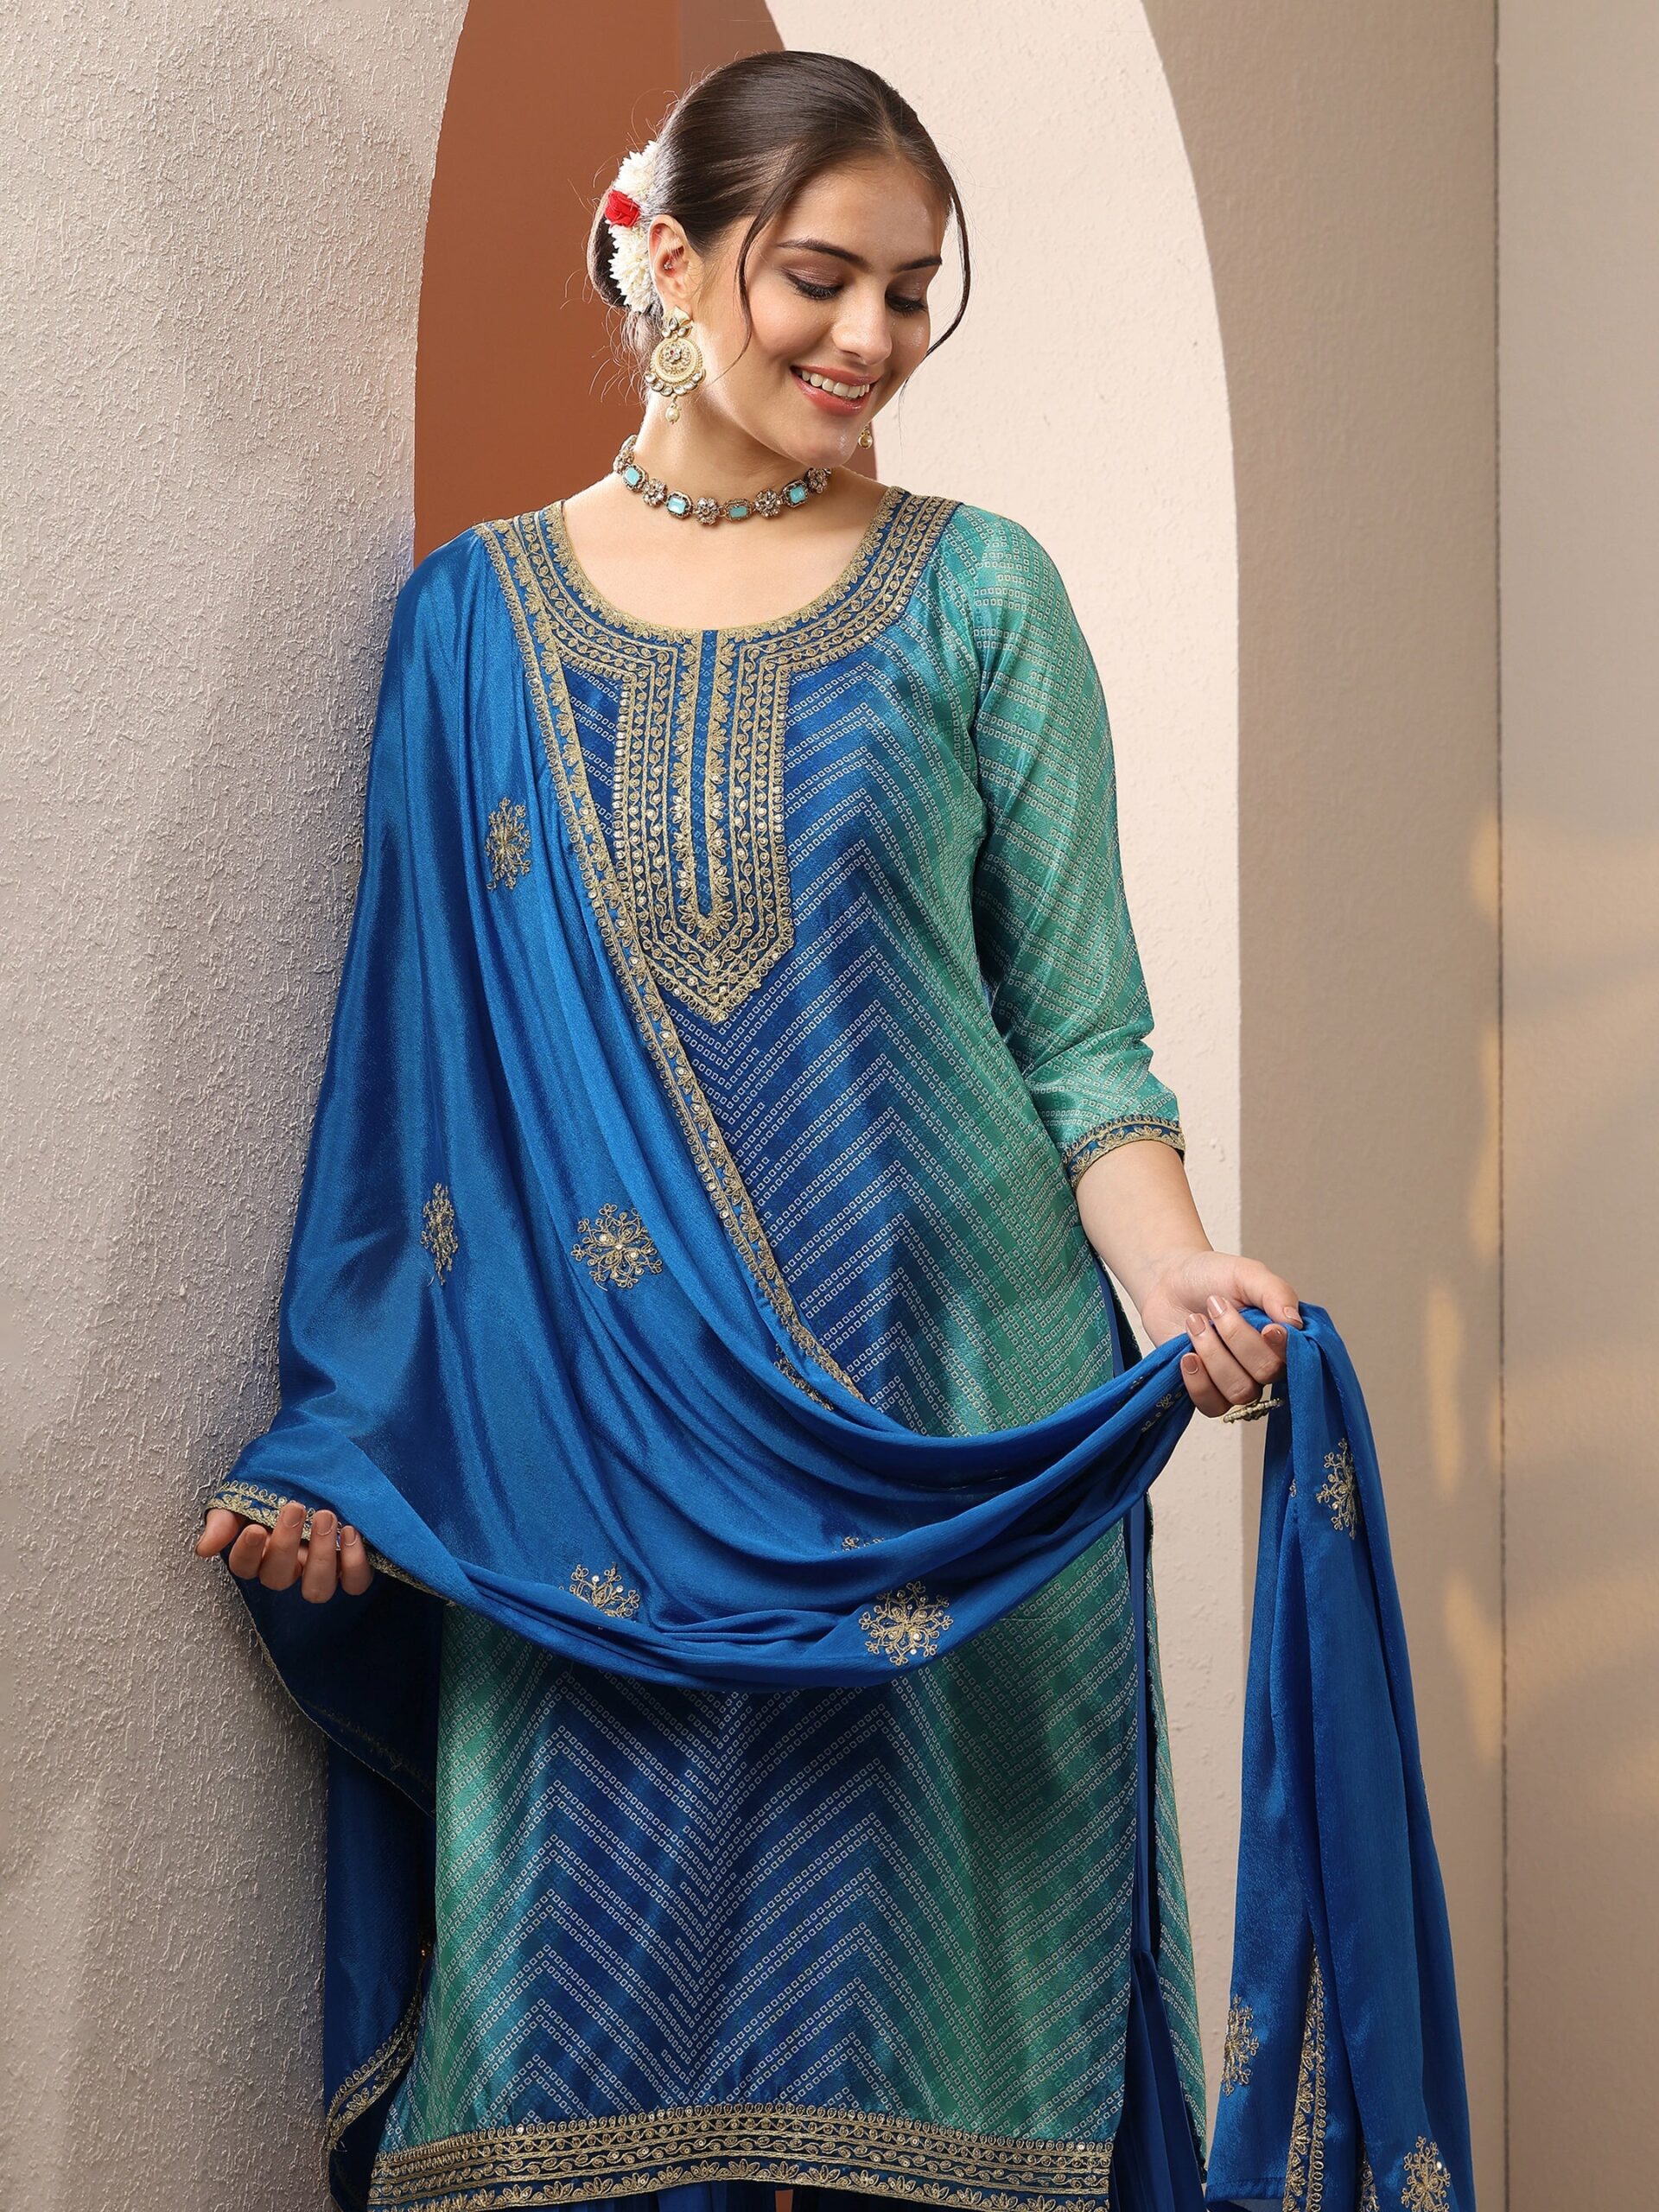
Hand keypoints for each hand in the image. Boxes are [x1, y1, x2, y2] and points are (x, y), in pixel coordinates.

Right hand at [195, 1499, 374, 1599]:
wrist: (319, 1467)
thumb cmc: (278, 1484)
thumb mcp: (246, 1494)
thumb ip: (224, 1519)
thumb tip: (204, 1549)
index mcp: (258, 1553)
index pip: (244, 1567)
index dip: (247, 1553)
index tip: (255, 1528)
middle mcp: (287, 1568)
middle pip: (278, 1579)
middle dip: (285, 1545)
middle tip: (294, 1507)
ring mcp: (319, 1571)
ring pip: (317, 1590)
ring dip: (321, 1557)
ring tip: (326, 1517)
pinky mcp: (350, 1568)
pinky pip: (355, 1583)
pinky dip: (355, 1563)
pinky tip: (351, 1531)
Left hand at [1135, 1250, 1302, 1418]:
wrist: (1168, 1280)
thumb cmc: (1211, 1276)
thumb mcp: (1247, 1273)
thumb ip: (1275, 1292)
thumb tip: (1295, 1323)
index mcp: (1281, 1335)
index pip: (1297, 1357)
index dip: (1283, 1348)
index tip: (1267, 1328)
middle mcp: (1264, 1362)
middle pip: (1267, 1373)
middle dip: (1236, 1338)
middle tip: (1213, 1304)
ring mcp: (1236, 1379)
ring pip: (1240, 1391)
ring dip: (1213, 1354)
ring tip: (1194, 1322)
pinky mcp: (1208, 1390)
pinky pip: (1212, 1406)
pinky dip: (1199, 1382)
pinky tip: (1187, 1356)